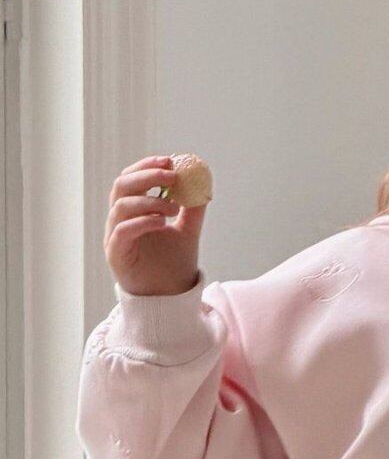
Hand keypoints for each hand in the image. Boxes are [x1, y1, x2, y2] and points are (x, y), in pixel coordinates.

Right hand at [104, 154, 205, 296]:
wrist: (170, 298)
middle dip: (146, 176)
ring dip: (148, 200)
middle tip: (171, 175)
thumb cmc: (173, 264)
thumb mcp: (188, 232)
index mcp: (133, 210)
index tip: (169, 160)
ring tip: (173, 208)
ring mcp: (115, 237)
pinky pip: (123, 231)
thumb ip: (192, 209)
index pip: (130, 179)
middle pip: (121, 186)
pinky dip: (142, 222)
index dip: (146, 166)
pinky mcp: (116, 254)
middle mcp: (119, 220)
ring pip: (120, 207)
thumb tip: (203, 182)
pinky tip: (162, 222)